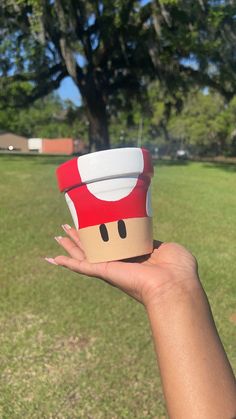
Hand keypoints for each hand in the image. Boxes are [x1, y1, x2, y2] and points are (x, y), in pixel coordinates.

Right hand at [46, 224, 199, 307]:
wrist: (175, 285)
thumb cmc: (178, 269)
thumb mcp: (167, 247)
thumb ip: (153, 240)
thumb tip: (144, 234)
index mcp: (136, 256)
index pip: (115, 243)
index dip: (104, 233)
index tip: (96, 225)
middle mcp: (121, 263)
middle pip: (95, 248)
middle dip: (82, 238)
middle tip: (67, 228)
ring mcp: (112, 268)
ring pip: (85, 255)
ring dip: (71, 246)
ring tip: (58, 236)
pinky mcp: (106, 272)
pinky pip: (82, 267)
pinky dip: (67, 263)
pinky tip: (54, 259)